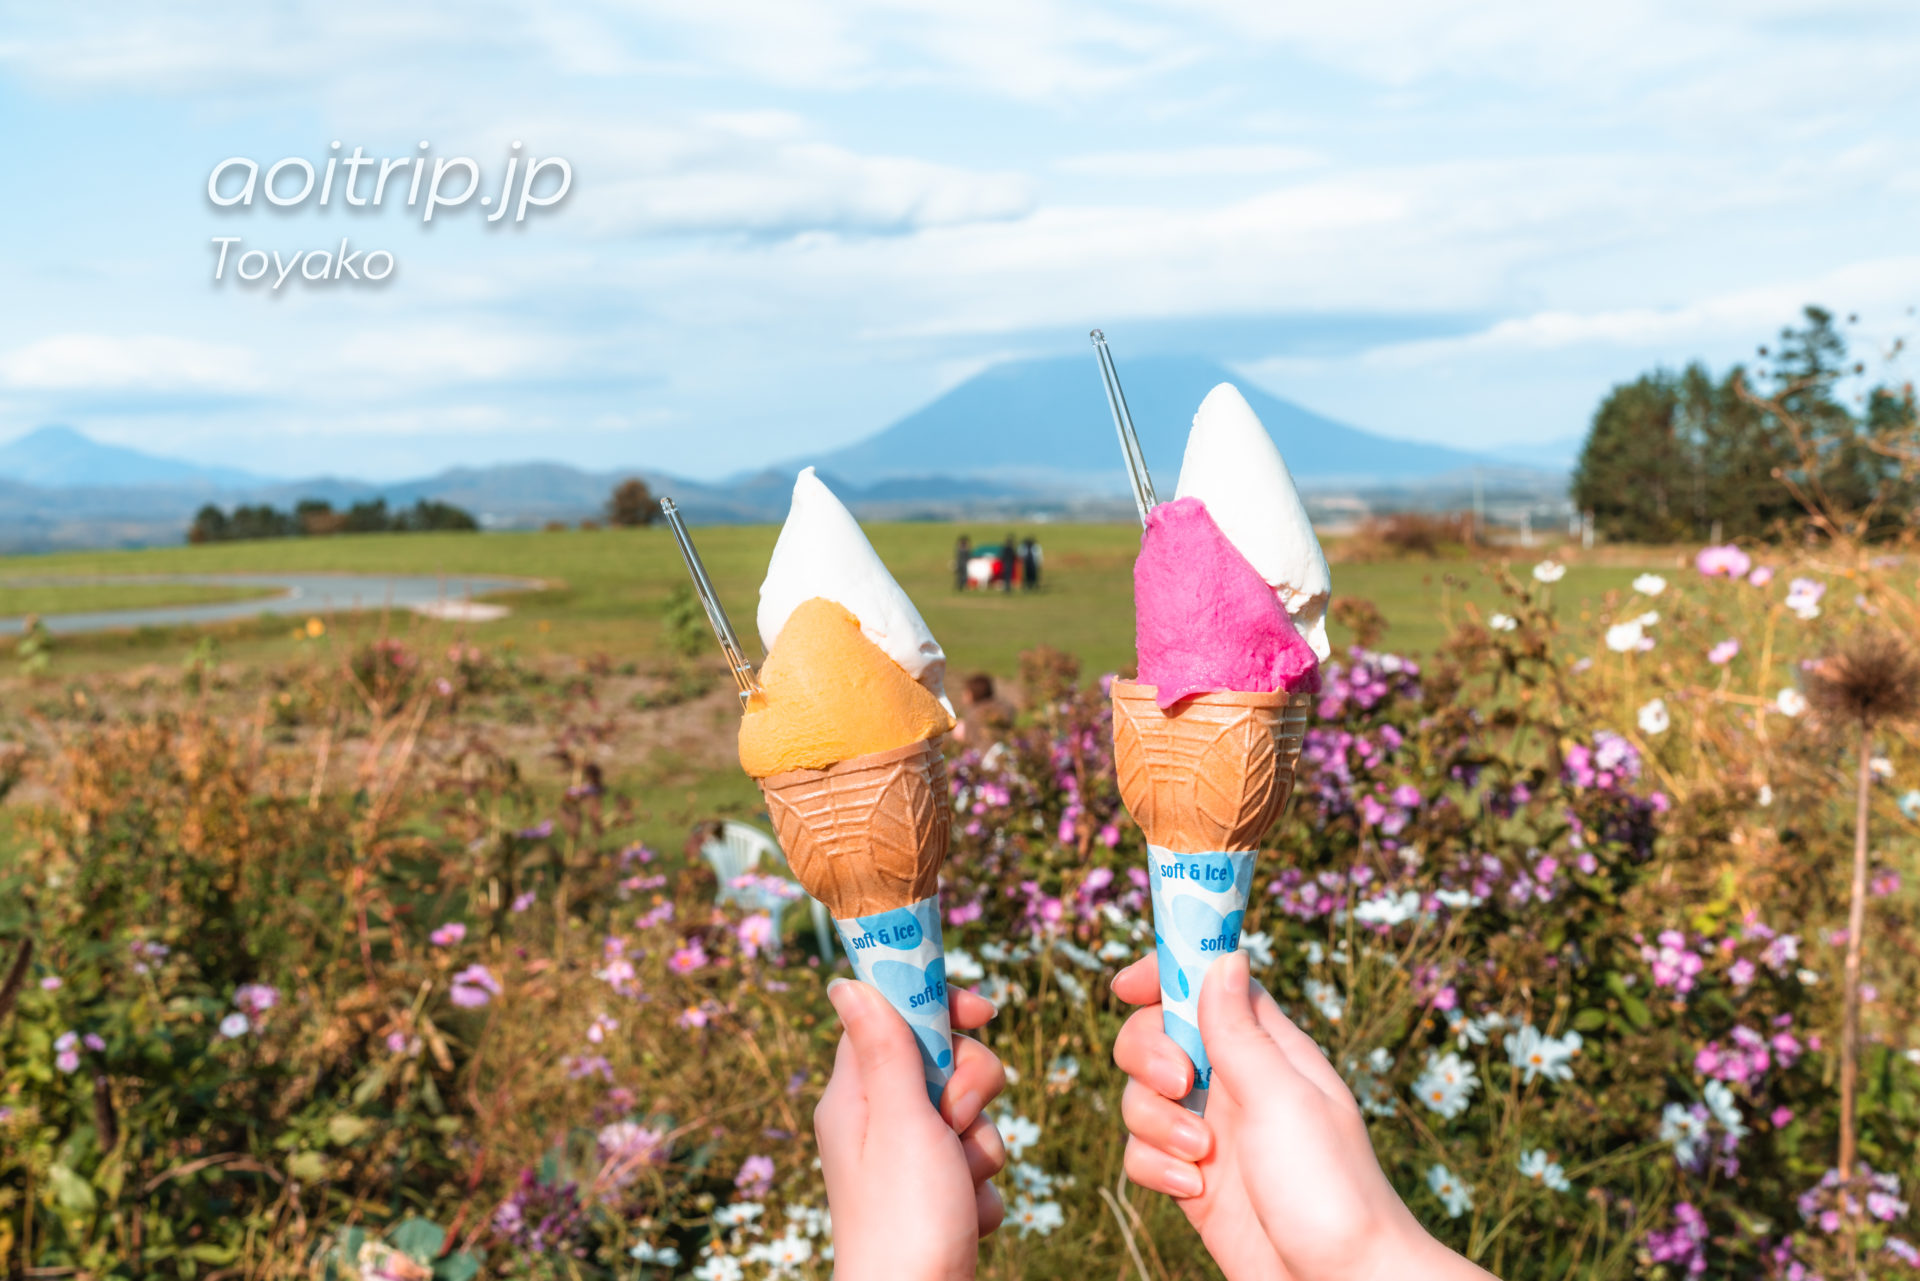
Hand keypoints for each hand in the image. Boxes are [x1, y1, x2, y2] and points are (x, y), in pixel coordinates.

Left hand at [817, 979, 1008, 1280]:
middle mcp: (878, 1122)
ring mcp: (909, 1160)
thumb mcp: (898, 1119)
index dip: (936, 1004)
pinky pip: (978, 1163)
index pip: (892, 1015)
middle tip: (953, 1120)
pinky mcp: (937, 1195)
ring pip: (971, 1115)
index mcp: (855, 1095)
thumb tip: (844, 981)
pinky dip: (982, 1188)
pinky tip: (965, 1216)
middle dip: (971, 1087)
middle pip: (945, 1061)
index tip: (980, 1013)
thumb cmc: (903, 1218)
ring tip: (959, 1182)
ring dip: (981, 1146)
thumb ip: (884, 1048)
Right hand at [1113, 952, 1490, 1280]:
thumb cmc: (1331, 1190)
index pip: (1208, 983)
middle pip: (1156, 1034)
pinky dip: (1155, 1169)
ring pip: (1140, 1095)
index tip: (1127, 987)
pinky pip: (1141, 1153)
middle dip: (1148, 1054)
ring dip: (1155, 1122)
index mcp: (1268, 1048)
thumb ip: (1239, 1030)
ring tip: (1200, 1157)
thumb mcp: (1283, 1097)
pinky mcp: (1192, 1179)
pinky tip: (1192, 1191)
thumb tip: (1224, 956)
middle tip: (1180, 1083)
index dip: (1164, 974)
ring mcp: (1211, 1131)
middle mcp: (1235, 1083)